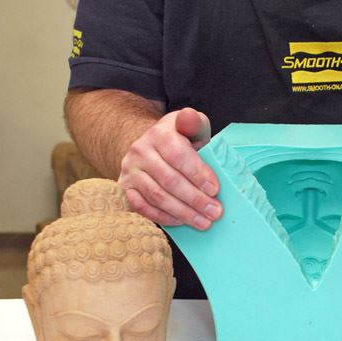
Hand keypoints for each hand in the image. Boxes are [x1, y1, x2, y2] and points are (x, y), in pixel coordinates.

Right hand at [119, 108, 221, 229]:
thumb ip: (194, 122)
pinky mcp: (126, 188)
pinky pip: (143, 208)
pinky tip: (182, 222)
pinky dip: (164, 217)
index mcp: (159, 134)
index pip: (178, 155)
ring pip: (157, 196)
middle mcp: (140, 151)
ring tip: (204, 222)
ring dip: (183, 212)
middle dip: (195, 199)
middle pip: (169, 180)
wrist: (153, 147)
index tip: (215, 189)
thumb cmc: (181, 139)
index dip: (197, 173)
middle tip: (215, 212)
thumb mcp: (192, 126)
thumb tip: (189, 117)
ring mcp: (131, 171)